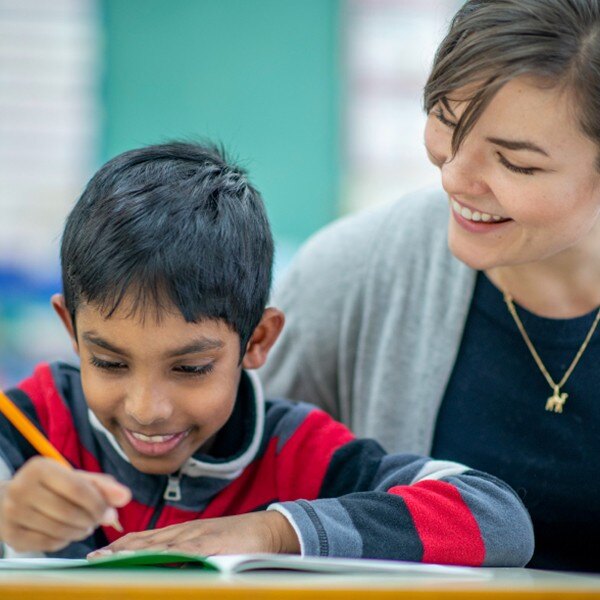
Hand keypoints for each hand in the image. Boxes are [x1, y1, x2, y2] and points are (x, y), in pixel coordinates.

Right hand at [0, 457, 130, 552]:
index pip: (78, 489)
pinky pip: (47, 544)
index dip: (98, 504)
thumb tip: (126, 497)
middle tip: (97, 521)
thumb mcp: (76, 479)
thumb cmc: (51, 487)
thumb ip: (103, 486)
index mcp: (40, 468)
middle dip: (91, 520)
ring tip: (85, 526)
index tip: (109, 513)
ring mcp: (12, 513)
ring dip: (80, 532)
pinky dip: (65, 541)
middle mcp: (21, 488)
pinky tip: (68, 533)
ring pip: (59, 530)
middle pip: (69, 512)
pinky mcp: (10, 535)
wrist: (8, 500)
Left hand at [88, 511, 299, 557]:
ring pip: (160, 546)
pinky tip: (150, 559)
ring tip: (110, 560)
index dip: (122, 546)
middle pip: (147, 542)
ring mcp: (198, 539)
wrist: (267, 529)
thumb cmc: (238, 539)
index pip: (146, 539)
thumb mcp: (208, 543)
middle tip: (94, 560)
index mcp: (184, 533)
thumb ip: (186, 552)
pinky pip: (184, 553)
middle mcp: (187, 533)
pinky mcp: (212, 546)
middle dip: (119, 551)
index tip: (100, 554)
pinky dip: (165, 556)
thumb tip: (163, 563)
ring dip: (133, 553)